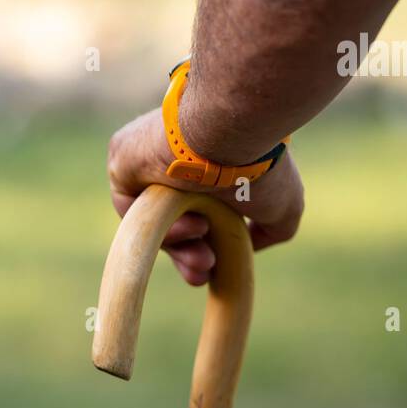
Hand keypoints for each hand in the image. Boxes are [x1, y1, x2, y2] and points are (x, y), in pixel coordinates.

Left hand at [107, 107, 303, 285]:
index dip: (201, 248)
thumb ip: (271, 228)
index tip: (211, 271)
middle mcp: (176, 161)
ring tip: (205, 254)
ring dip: (178, 243)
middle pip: (170, 220)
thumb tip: (253, 243)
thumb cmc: (261, 168)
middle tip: (202, 273)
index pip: (196, 214)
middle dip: (187, 254)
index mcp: (208, 168)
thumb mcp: (283, 204)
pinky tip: (189, 226)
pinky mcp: (123, 156)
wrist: (233, 134)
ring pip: (152, 217)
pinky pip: (132, 204)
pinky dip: (156, 224)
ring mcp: (147, 158)